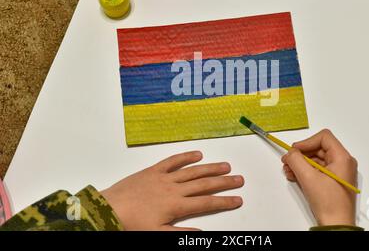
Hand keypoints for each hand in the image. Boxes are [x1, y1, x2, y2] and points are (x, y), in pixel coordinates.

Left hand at [101, 151, 243, 229]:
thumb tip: (201, 231)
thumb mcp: (157, 234)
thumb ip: (180, 233)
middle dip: (224, 182)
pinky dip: (185, 156)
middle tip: (239, 179)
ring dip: (210, 168)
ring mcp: (164, 177)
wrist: (108, 210)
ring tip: (225, 166)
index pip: (206, 203)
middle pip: (204, 184)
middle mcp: (174, 189)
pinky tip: (197, 154)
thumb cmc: (131, 225)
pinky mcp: (153, 170)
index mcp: (176, 206)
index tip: (238, 199)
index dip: (224, 201)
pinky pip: (172, 161)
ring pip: (192, 171)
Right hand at [282, 129, 357, 225]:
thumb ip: (296, 160)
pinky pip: (318, 170)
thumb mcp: (308, 178)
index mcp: (342, 158)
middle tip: (288, 161)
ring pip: (316, 159)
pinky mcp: (333, 181)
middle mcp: (343, 163)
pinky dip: (305, 171)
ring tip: (289, 171)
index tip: (294, 150)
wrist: (336, 225)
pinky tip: (294, 176)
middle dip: (301, 155)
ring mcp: (338, 172)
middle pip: (318, 148)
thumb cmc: (329, 203)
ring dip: (301, 164)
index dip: (306, 142)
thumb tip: (290, 153)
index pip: (324, 137)